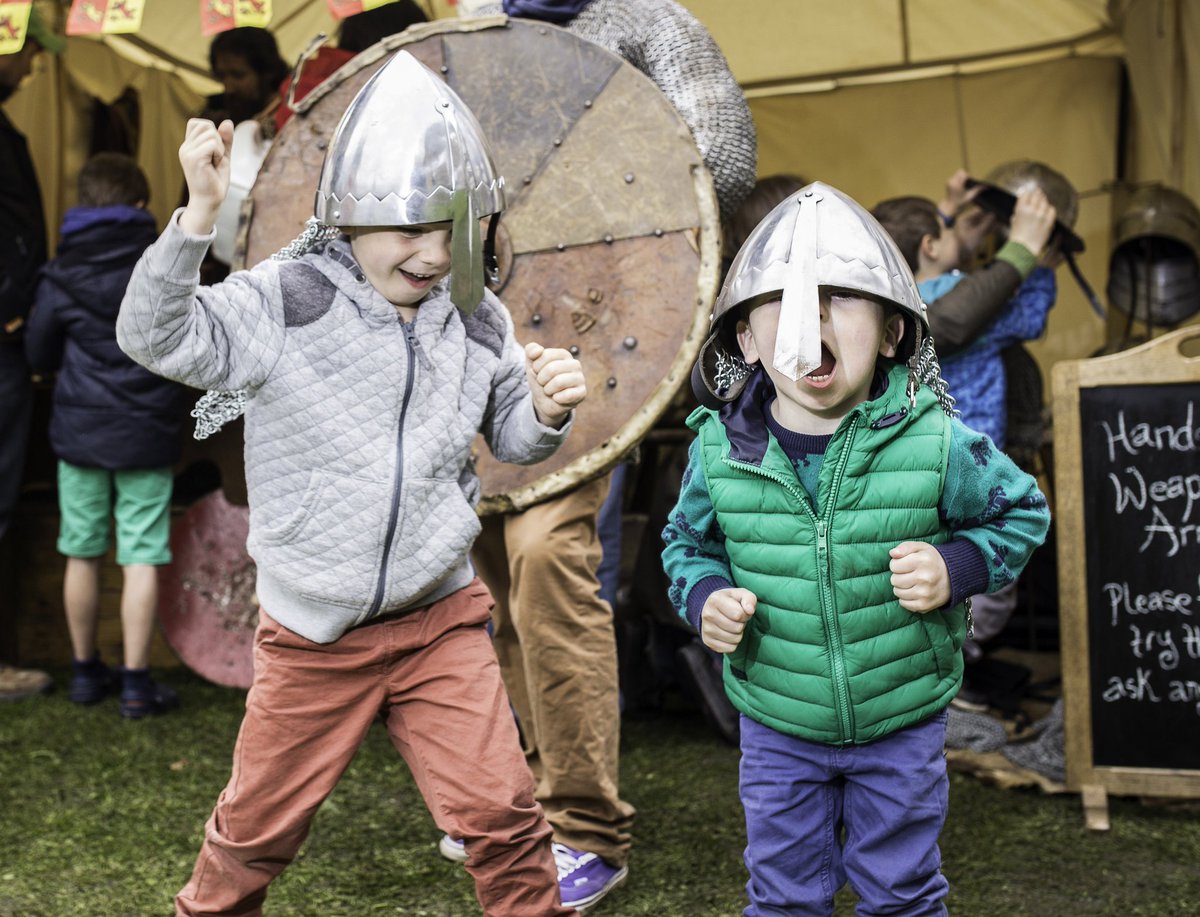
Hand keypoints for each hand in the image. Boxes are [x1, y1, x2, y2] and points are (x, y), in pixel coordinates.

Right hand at [178, 118, 233, 234]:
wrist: (210, 202)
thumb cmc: (215, 181)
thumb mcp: (223, 156)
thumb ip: (225, 140)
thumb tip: (227, 121)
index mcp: (189, 146)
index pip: (198, 123)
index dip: (212, 132)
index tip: (214, 152)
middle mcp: (185, 147)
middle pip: (206, 124)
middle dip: (218, 140)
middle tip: (216, 159)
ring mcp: (187, 152)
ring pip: (211, 133)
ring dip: (219, 148)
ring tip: (214, 163)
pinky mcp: (193, 158)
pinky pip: (213, 143)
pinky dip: (219, 153)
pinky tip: (214, 165)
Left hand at [525, 341, 585, 426]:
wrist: (545, 402)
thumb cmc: (541, 380)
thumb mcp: (531, 364)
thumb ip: (531, 351)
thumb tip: (538, 350)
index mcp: (563, 354)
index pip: (545, 355)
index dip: (535, 367)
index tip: (538, 372)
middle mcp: (575, 364)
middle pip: (551, 369)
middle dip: (541, 380)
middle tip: (544, 383)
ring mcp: (580, 378)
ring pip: (559, 382)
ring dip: (548, 390)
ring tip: (550, 390)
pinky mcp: (582, 393)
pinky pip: (567, 395)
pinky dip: (557, 399)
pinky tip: (558, 398)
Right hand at [700, 587, 756, 653]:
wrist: (712, 608)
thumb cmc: (731, 601)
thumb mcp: (742, 594)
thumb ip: (749, 599)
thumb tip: (749, 611)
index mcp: (715, 600)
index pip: (739, 615)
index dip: (745, 614)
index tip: (741, 610)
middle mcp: (708, 615)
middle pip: (737, 628)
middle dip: (741, 624)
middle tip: (736, 619)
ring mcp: (706, 629)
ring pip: (735, 639)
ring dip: (738, 634)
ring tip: (732, 625)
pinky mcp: (707, 641)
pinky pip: (730, 648)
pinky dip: (733, 643)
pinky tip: (728, 634)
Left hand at [888, 541, 950, 612]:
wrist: (955, 576)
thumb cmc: (932, 560)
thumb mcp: (920, 547)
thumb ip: (905, 547)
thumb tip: (893, 553)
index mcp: (922, 561)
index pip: (894, 566)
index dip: (897, 564)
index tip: (905, 564)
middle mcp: (924, 577)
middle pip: (894, 580)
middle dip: (899, 576)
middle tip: (910, 574)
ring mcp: (925, 593)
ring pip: (897, 592)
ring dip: (901, 587)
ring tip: (912, 582)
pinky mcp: (925, 605)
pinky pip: (904, 604)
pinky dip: (906, 599)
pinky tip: (914, 592)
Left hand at [938, 168, 981, 216]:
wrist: (950, 206)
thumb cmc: (961, 202)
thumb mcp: (970, 197)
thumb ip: (977, 190)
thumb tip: (985, 186)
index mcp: (958, 185)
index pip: (964, 174)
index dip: (968, 176)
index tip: (969, 181)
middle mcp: (952, 182)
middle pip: (960, 171)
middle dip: (965, 175)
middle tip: (966, 182)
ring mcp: (949, 181)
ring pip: (957, 173)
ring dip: (961, 176)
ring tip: (963, 184)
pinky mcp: (948, 182)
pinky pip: (954, 176)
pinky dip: (958, 178)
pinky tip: (959, 185)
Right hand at [1007, 187, 1055, 259]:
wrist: (1023, 249)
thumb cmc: (1017, 237)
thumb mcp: (1013, 220)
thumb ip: (1018, 209)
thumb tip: (1021, 201)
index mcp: (1021, 209)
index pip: (1026, 193)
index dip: (1028, 192)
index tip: (1028, 192)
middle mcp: (1032, 210)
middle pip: (1037, 195)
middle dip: (1037, 194)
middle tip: (1038, 193)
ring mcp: (1041, 215)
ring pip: (1045, 201)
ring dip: (1043, 201)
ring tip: (1041, 204)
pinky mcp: (1049, 221)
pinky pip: (1052, 210)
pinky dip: (1049, 209)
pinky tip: (1046, 212)